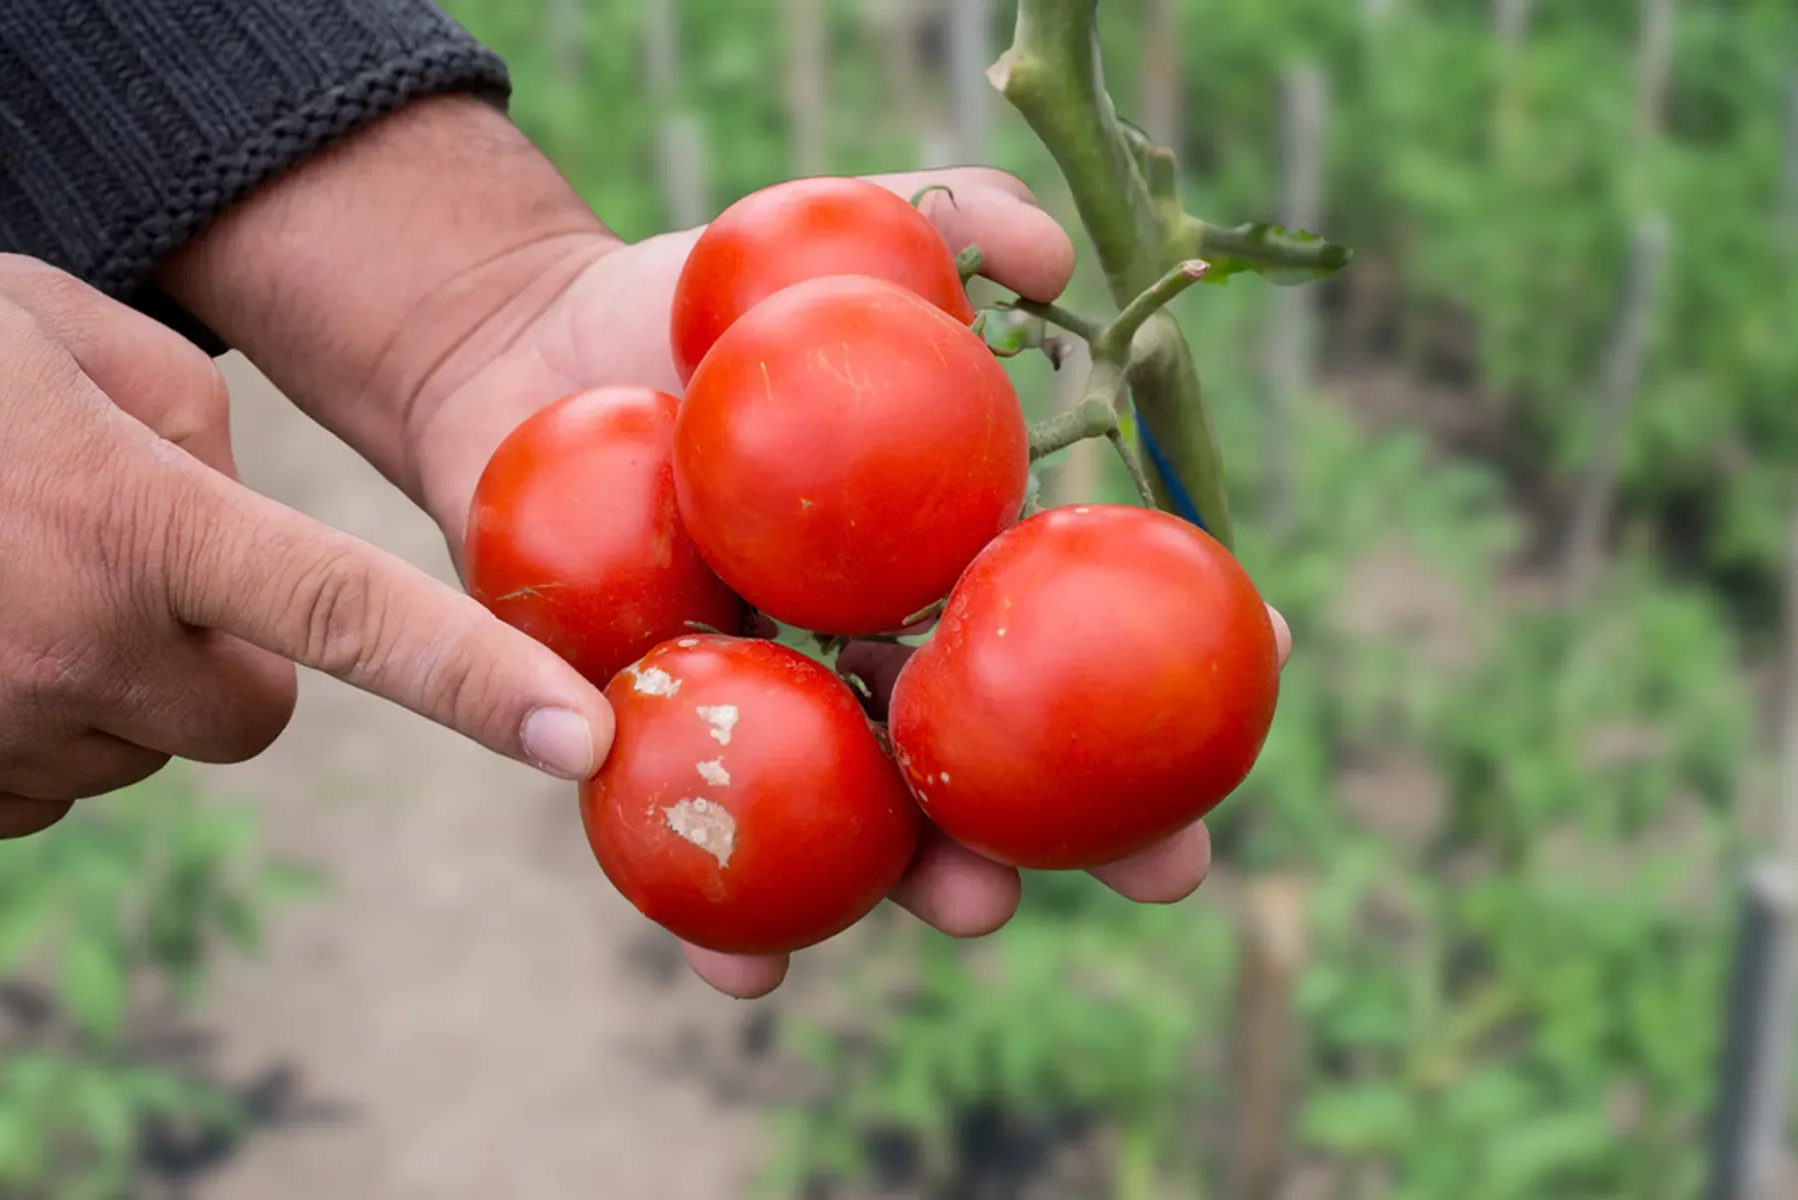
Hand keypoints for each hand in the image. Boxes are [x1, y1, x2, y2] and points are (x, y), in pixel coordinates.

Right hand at [0, 245, 611, 842]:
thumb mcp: (48, 325)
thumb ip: (188, 416)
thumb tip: (240, 517)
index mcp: (130, 520)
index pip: (349, 615)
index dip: (476, 681)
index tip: (579, 740)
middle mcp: (72, 650)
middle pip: (252, 713)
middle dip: (230, 656)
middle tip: (137, 567)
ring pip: (141, 748)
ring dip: (114, 683)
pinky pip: (46, 787)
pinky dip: (29, 727)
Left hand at [407, 170, 1294, 998]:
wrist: (524, 352)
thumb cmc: (697, 302)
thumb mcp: (826, 238)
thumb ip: (944, 227)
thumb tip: (1059, 258)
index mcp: (933, 554)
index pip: (1071, 607)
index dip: (1173, 638)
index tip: (1273, 655)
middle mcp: (872, 651)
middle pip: (996, 752)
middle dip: (1087, 822)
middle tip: (1171, 868)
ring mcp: (774, 706)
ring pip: (867, 817)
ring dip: (927, 879)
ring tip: (973, 912)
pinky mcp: (654, 739)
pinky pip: (691, 837)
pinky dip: (712, 921)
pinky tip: (744, 978)